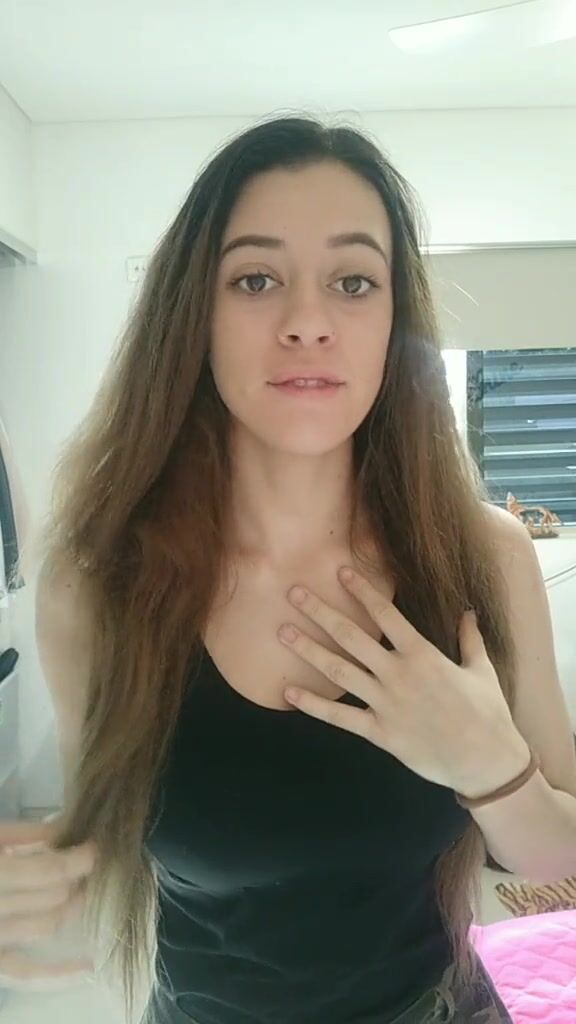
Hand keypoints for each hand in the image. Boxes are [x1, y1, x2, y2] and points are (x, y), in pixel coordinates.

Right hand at [0, 818, 96, 990]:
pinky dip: (57, 974)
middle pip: (51, 898)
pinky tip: (86, 966)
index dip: (77, 859)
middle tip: (89, 863)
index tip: (96, 847)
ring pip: (46, 926)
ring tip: (83, 889)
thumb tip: (64, 830)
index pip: (46, 872)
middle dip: (77, 879)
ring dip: (71, 906)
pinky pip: (25, 973)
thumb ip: (23, 834)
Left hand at [277, 566, 525, 795]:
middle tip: (293, 593)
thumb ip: (469, 638)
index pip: (385, 614)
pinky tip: (289, 692)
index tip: (340, 571)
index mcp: (422, 655)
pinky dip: (313, 705)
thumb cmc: (487, 712)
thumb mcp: (481, 669)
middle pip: (351, 636)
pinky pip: (340, 717)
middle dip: (321, 612)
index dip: (362, 591)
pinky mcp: (380, 733)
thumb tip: (467, 611)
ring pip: (339, 671)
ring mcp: (386, 704)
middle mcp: (399, 674)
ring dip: (309, 650)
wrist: (484, 760)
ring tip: (282, 632)